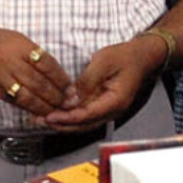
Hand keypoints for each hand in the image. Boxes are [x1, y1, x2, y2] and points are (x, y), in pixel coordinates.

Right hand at [0, 25, 76, 116]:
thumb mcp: (18, 39)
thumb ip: (35, 54)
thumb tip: (56, 73)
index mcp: (20, 47)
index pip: (46, 64)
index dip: (61, 78)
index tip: (71, 87)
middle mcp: (11, 63)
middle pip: (39, 83)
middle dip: (57, 96)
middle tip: (70, 103)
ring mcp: (2, 78)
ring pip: (27, 97)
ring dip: (45, 107)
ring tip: (57, 111)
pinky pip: (15, 102)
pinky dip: (29, 109)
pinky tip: (40, 113)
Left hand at [44, 37, 161, 129]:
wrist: (141, 57)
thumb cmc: (125, 57)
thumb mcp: (104, 62)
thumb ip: (87, 80)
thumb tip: (71, 96)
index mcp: (115, 101)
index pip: (88, 115)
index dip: (67, 117)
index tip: (50, 116)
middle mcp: (112, 110)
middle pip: (84, 125)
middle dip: (61, 125)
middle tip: (41, 120)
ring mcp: (107, 110)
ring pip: (83, 123)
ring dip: (63, 122)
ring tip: (43, 119)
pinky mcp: (102, 105)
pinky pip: (84, 115)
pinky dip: (69, 115)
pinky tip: (56, 112)